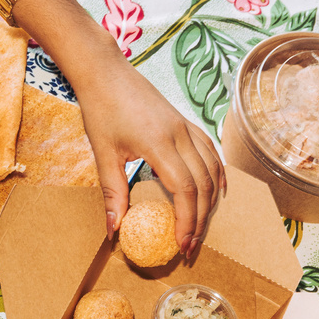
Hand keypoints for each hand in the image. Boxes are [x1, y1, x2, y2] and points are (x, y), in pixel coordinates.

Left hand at [72, 48, 225, 259]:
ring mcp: (187, 127)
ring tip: (201, 227)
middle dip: (201, 220)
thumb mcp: (103, 154)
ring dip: (211, 202)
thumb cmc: (101, 109)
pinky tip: (215, 192)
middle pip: (204, 185)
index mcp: (160, 143)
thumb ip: (113, 193)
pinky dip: (217, 176)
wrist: (106, 72)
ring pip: (213, 170)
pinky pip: (211, 153)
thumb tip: (114, 230)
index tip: (182, 245)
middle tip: (191, 247)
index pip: (186, 190)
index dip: (188, 221)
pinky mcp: (186, 123)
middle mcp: (181, 135)